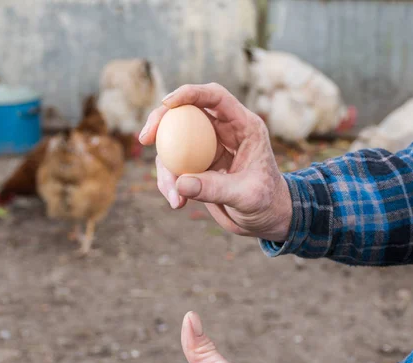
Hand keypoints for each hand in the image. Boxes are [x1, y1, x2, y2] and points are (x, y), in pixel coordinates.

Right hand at [139, 84, 291, 242]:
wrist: (267, 220)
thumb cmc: (267, 204)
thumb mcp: (247, 197)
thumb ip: (216, 189)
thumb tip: (181, 183)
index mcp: (244, 126)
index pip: (215, 97)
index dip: (190, 93)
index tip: (167, 103)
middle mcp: (224, 132)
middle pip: (186, 112)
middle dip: (161, 121)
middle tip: (145, 138)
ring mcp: (208, 149)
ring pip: (174, 144)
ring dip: (166, 168)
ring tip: (174, 198)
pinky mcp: (197, 167)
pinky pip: (174, 167)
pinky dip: (170, 184)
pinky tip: (177, 203)